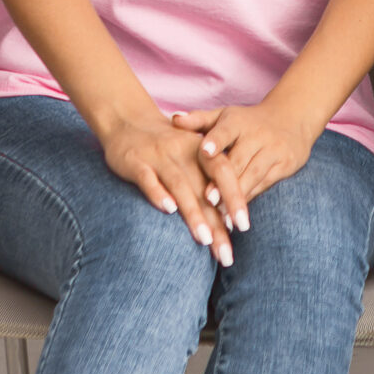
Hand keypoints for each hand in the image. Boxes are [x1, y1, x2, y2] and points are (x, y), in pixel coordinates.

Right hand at [98, 107, 232, 267]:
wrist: (129, 121)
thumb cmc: (167, 148)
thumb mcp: (191, 158)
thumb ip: (207, 184)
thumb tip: (227, 222)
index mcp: (201, 152)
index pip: (224, 173)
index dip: (235, 198)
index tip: (244, 227)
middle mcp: (184, 153)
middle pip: (205, 188)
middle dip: (217, 222)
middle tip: (226, 253)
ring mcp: (160, 157)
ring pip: (180, 185)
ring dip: (193, 213)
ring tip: (205, 239)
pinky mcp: (136, 163)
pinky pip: (148, 178)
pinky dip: (158, 192)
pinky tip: (167, 210)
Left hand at [171, 104, 322, 230]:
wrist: (292, 118)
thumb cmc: (247, 122)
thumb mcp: (224, 116)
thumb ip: (199, 120)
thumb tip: (174, 120)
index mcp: (238, 121)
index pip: (226, 130)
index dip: (216, 140)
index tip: (205, 151)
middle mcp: (258, 134)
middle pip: (239, 160)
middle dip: (224, 181)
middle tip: (208, 200)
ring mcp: (274, 150)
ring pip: (253, 175)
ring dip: (237, 197)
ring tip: (221, 217)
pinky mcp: (286, 164)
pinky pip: (265, 184)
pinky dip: (250, 199)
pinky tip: (237, 216)